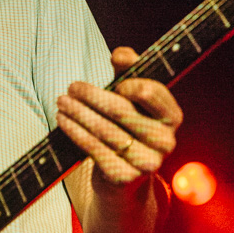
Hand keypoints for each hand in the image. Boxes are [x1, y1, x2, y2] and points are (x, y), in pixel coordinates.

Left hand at [56, 46, 182, 189]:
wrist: (127, 178)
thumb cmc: (128, 126)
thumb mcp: (132, 97)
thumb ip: (129, 71)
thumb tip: (120, 54)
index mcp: (172, 116)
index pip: (150, 92)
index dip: (129, 84)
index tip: (113, 83)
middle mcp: (165, 141)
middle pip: (121, 110)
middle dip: (91, 96)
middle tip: (71, 87)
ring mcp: (147, 162)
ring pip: (104, 129)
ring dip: (78, 112)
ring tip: (62, 101)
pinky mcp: (125, 177)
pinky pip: (94, 148)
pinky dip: (75, 131)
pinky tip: (63, 120)